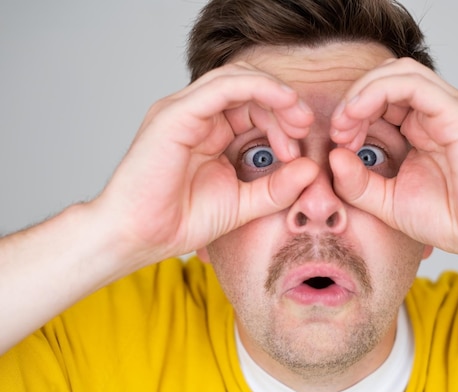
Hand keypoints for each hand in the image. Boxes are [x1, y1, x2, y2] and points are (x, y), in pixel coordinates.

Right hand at [92, 62, 318, 264]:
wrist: (138, 237)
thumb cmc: (180, 221)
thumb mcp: (243, 203)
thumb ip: (277, 188)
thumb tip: (311, 169)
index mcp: (209, 131)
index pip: (252, 107)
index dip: (283, 119)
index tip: (300, 149)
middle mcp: (196, 115)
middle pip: (249, 89)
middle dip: (284, 104)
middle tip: (304, 127)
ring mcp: (184, 111)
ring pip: (238, 79)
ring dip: (275, 93)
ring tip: (298, 120)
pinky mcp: (176, 113)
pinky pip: (223, 87)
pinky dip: (258, 88)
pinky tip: (283, 101)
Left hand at [329, 58, 457, 261]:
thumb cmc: (451, 219)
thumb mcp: (388, 203)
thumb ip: (358, 183)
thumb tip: (332, 156)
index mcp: (422, 128)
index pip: (381, 98)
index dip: (352, 113)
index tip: (336, 143)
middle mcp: (435, 112)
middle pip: (386, 78)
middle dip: (353, 99)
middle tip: (337, 132)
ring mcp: (449, 109)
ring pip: (398, 72)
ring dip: (362, 91)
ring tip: (345, 123)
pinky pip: (413, 84)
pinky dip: (378, 91)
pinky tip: (358, 114)